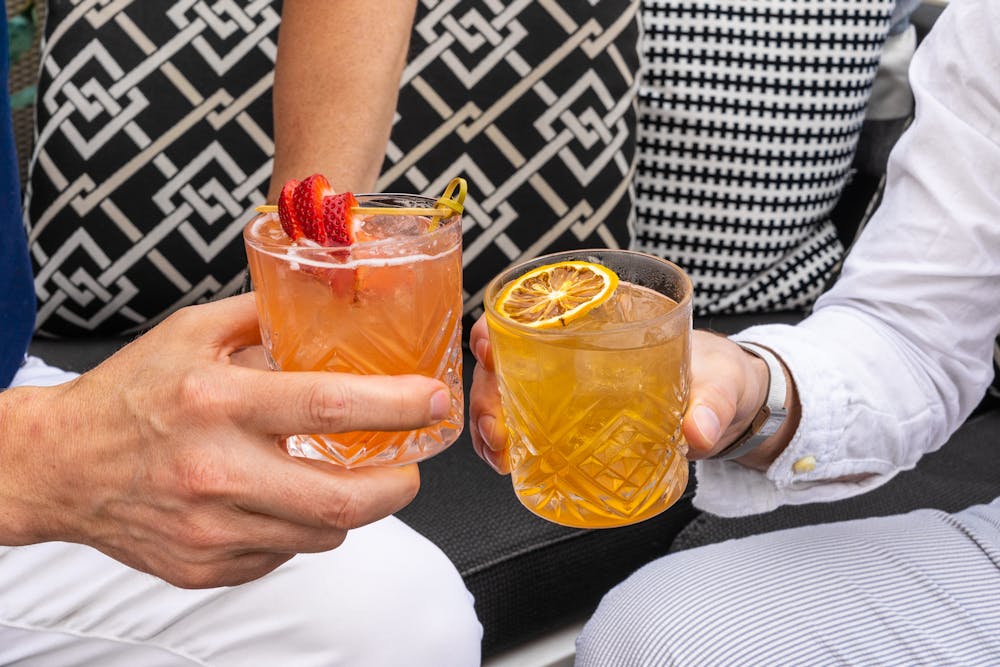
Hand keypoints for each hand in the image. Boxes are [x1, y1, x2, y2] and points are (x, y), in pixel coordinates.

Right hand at [0, 294, 450, 587]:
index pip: (330, 407)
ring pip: (321, 535)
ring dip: (348, 508)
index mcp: (218, 400)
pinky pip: (284, 555)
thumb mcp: (190, 332)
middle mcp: (217, 470)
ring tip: (337, 479)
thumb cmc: (129, 394)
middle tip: (409, 468)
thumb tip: (331, 296)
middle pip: (341, 499)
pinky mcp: (207, 567)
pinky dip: (300, 529)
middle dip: (397, 486)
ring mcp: (211, 529)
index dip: (397, 407)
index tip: (433, 401)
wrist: (59, 468)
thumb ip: (263, 314)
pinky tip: (280, 500)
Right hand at [468, 318, 793, 473]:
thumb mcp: (722, 384)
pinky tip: (509, 463)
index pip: (533, 308)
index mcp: (602, 318)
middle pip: (507, 358)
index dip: (499, 324)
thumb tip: (697, 432)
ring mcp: (568, 384)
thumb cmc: (720, 376)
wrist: (729, 407)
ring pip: (507, 392)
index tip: (488, 346)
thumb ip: (713, 405)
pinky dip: (509, 442)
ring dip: (491, 422)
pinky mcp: (573, 418)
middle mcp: (574, 348)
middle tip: (496, 429)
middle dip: (487, 391)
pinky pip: (527, 423)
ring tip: (499, 455)